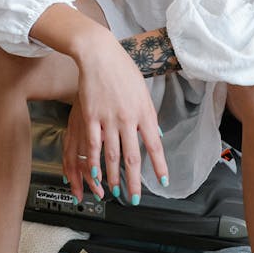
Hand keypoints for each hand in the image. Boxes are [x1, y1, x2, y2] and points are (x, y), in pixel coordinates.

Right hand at [61, 37, 168, 204]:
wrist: (100, 54)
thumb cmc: (122, 70)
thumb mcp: (143, 92)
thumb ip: (148, 116)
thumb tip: (155, 135)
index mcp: (144, 112)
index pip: (155, 145)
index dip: (159, 166)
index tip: (162, 182)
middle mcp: (128, 118)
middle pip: (133, 156)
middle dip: (135, 181)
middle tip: (134, 197)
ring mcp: (108, 119)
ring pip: (112, 155)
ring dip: (114, 176)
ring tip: (116, 191)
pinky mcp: (90, 117)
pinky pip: (93, 145)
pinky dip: (94, 162)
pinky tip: (94, 174)